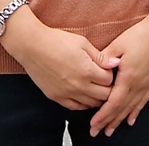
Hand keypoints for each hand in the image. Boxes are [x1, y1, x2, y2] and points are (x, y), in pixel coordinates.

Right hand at [2, 10, 118, 110]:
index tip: (109, 70)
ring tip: (97, 88)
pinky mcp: (56, 97)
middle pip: (103, 96)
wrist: (32, 46)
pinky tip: (85, 95)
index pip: (109, 81)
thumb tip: (116, 63)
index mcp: (86, 70)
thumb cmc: (56, 41)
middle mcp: (78, 86)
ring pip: (91, 105)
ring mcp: (66, 94)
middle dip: (108, 89)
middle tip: (106, 81)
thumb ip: (100, 57)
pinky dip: (83, 104)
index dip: (111, 75)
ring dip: (97, 98)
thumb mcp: (82, 43)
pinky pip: (75, 107)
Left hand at [89, 12, 148, 135]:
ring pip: (132, 107)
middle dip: (108, 122)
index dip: (103, 115)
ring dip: (120, 120)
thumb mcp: (119, 44)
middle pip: (121, 109)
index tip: (93, 124)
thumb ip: (105, 58)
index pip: (113, 103)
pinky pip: (144, 101)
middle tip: (97, 133)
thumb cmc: (142, 34)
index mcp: (128, 77)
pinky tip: (131, 119)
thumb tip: (94, 69)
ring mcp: (148, 84)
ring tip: (111, 130)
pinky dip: (136, 112)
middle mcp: (139, 84)